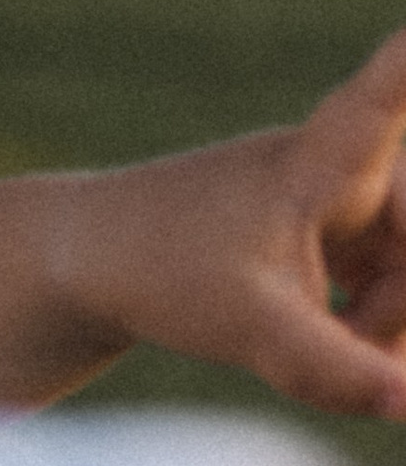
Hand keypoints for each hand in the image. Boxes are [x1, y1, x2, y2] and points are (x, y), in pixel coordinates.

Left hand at [57, 28, 405, 416]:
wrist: (92, 262)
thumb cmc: (160, 268)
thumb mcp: (251, 325)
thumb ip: (339, 372)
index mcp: (326, 156)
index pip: (389, 93)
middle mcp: (348, 166)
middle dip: (400, 308)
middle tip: (352, 339)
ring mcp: (347, 202)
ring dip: (387, 327)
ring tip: (328, 343)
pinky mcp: (340, 236)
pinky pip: (393, 290)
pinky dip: (370, 331)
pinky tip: (340, 342)